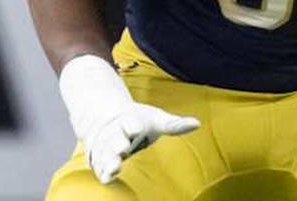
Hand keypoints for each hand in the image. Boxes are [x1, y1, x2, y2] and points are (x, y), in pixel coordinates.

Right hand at [59, 54, 199, 184]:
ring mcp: (105, 146)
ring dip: (108, 160)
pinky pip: (98, 165)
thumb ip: (174, 124)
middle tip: (123, 148)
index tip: (136, 128)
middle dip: (118, 144)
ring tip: (114, 168)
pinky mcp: (98, 157)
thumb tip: (197, 124)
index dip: (133, 126)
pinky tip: (106, 178)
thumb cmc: (137, 121)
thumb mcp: (155, 119)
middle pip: (116, 139)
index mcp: (130, 121)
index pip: (131, 123)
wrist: (105, 118)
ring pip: (105, 153)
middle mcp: (115, 134)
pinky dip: (102, 171)